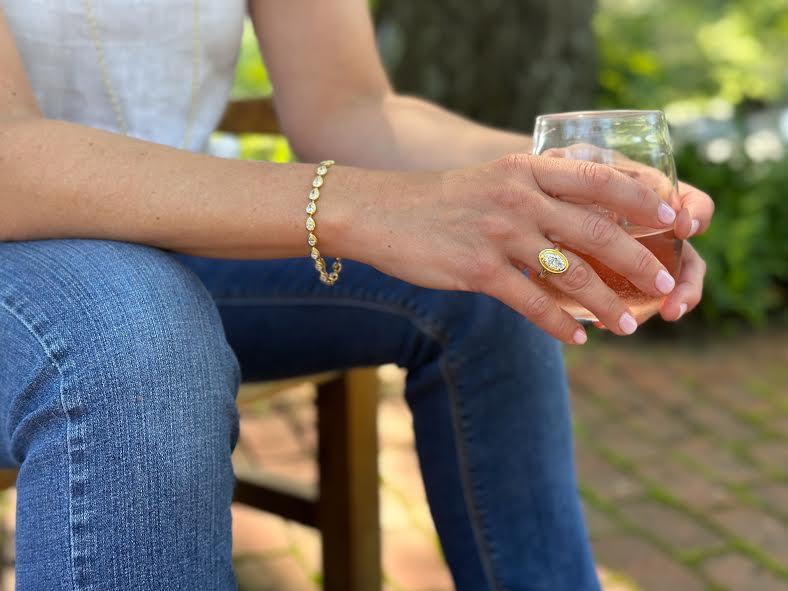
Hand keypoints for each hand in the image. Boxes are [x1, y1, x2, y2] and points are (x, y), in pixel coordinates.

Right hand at [354, 154, 681, 344]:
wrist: (379, 212)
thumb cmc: (439, 201)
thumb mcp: (492, 181)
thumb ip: (535, 194)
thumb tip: (581, 226)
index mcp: (527, 168)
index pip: (600, 179)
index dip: (644, 199)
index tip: (675, 219)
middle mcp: (519, 197)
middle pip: (597, 231)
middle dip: (638, 262)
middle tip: (664, 284)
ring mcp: (500, 232)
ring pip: (572, 273)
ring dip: (606, 303)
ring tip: (628, 325)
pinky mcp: (479, 268)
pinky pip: (533, 302)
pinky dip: (561, 324)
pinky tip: (577, 339)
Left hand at [541, 145, 714, 325]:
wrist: (537, 201)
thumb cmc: (559, 176)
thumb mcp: (567, 162)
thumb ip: (572, 160)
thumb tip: (559, 155)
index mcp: (653, 196)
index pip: (693, 202)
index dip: (697, 214)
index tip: (683, 227)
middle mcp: (654, 230)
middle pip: (688, 258)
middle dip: (686, 285)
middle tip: (673, 306)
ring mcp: (638, 258)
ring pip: (665, 285)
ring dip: (660, 306)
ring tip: (643, 322)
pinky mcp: (615, 279)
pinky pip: (629, 300)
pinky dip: (621, 311)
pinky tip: (600, 322)